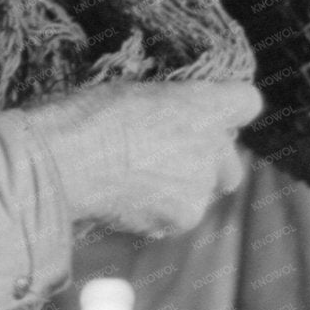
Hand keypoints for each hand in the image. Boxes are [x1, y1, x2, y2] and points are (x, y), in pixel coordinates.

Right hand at [21, 79, 260, 237]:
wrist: (63, 163)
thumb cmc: (83, 116)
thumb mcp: (129, 92)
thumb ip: (164, 107)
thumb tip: (165, 118)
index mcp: (202, 103)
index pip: (246, 102)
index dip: (225, 109)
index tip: (200, 115)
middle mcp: (213, 145)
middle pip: (230, 161)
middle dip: (207, 163)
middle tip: (166, 157)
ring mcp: (200, 186)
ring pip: (202, 192)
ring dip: (179, 190)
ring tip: (134, 182)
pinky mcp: (183, 218)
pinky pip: (178, 216)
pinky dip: (158, 213)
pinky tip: (125, 201)